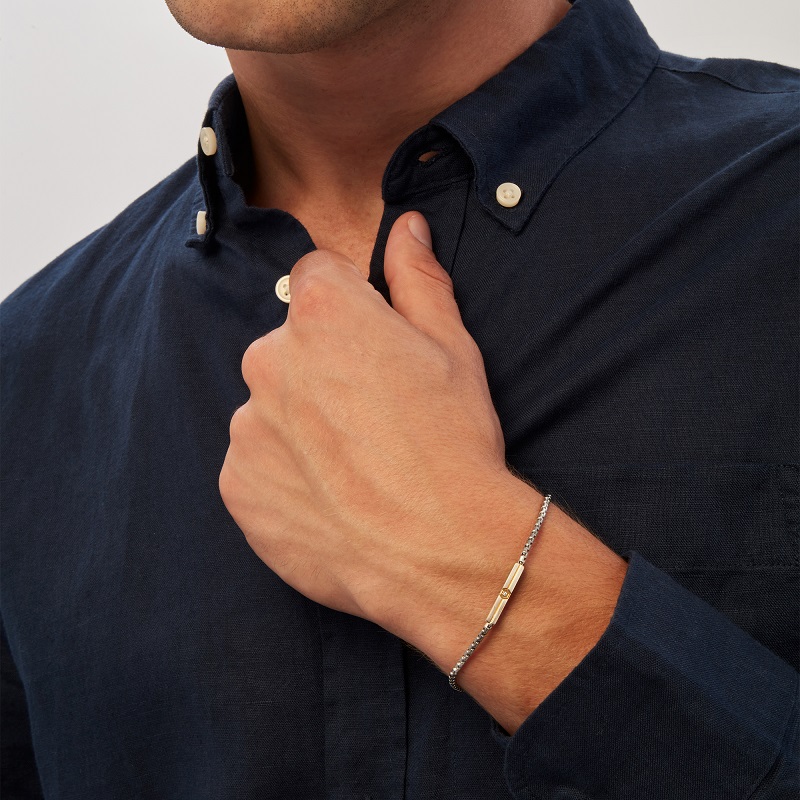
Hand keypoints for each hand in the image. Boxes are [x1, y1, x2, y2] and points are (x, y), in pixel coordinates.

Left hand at [219, 211, 533, 639]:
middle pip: (289, 346)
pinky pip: (258, 465)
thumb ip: (418, 278)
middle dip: (322, 368)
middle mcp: (269, 360)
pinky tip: (333, 498)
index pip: (316, 278)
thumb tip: (407, 227)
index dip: (350, 307)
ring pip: (272, 408)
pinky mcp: (238, 486)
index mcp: (322, 314)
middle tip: (373, 416)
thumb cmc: (454, 442)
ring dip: (301, 424)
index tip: (375, 345)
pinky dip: (286, 475)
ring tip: (355, 465)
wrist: (441, 549)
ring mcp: (247, 427)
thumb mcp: (453, 347)